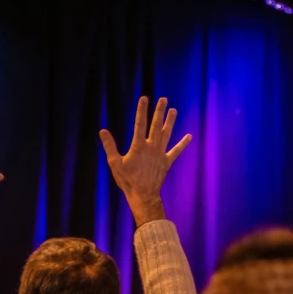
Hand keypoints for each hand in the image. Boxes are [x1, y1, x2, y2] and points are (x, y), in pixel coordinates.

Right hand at [99, 97, 191, 225]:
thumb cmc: (127, 180)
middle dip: (159, 111)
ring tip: (174, 110)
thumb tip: (102, 131)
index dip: (142, 110)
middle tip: (163, 99)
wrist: (143, 195)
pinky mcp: (166, 162)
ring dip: (170, 122)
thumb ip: (109, 146)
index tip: (144, 98)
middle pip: (156, 125)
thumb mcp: (114, 163)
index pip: (139, 123)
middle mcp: (151, 147)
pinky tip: (189, 136)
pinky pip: (176, 151)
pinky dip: (183, 144)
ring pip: (166, 134)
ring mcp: (160, 154)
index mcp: (139, 146)